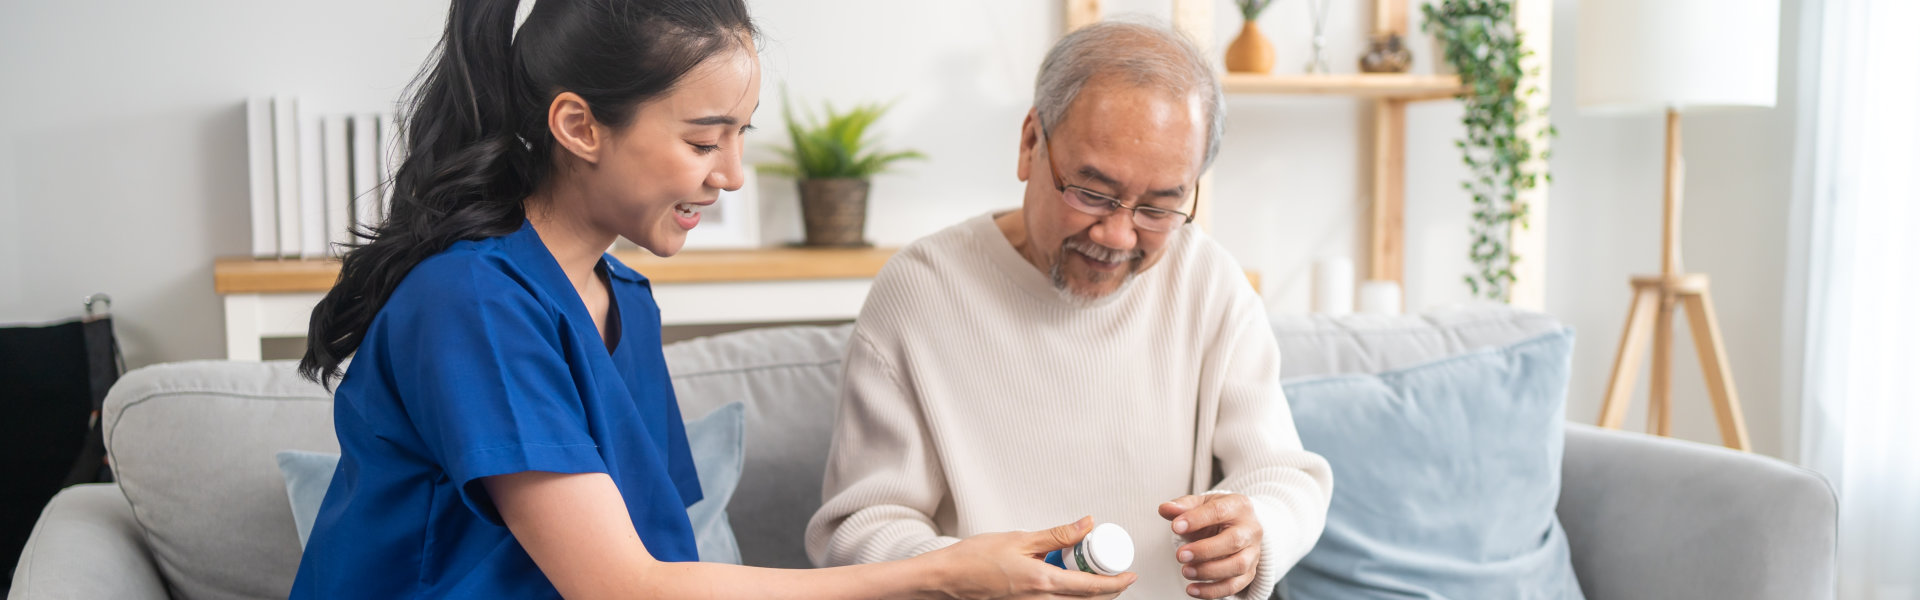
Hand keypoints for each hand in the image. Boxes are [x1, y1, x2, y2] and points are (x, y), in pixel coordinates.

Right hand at [919, 516, 1136, 599]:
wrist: (947, 579)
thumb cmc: (975, 559)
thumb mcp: (1021, 538)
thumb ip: (1058, 534)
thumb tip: (1088, 525)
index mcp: (1043, 583)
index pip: (1093, 587)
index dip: (1118, 583)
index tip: (1132, 574)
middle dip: (1108, 590)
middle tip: (1117, 572)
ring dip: (1088, 592)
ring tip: (1091, 572)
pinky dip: (1069, 593)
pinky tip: (1064, 578)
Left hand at [1160, 494, 1262, 598]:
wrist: (1234, 526)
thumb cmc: (1216, 515)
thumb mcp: (1200, 504)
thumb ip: (1183, 506)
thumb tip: (1165, 509)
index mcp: (1238, 506)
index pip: (1219, 511)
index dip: (1196, 519)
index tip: (1175, 527)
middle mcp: (1250, 529)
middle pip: (1234, 541)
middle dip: (1205, 550)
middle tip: (1180, 555)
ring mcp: (1253, 552)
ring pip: (1238, 566)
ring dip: (1209, 572)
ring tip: (1186, 571)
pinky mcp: (1249, 572)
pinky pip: (1234, 586)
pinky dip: (1212, 591)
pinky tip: (1193, 589)